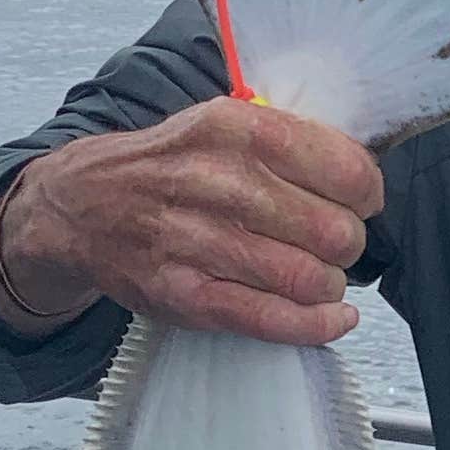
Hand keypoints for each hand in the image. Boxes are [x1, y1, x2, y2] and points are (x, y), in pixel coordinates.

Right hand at [0, 99, 381, 346]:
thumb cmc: (170, 166)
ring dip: (329, 285)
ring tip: (318, 276)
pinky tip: (333, 318)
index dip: (367, 194)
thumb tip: (363, 177)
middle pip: (334, 232)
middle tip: (335, 245)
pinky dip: (317, 325)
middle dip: (348, 244)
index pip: (344, 170)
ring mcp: (198, 242)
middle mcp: (218, 182)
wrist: (82, 204)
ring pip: (310, 279)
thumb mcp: (222, 124)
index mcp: (236, 129)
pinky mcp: (185, 295)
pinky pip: (274, 320)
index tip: (361, 203)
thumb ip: (290, 141)